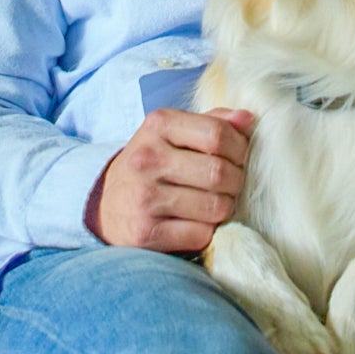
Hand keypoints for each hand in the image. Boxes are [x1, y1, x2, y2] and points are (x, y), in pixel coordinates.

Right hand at [87, 107, 254, 250]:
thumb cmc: (154, 164)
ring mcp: (144, 197)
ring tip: (214, 202)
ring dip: (224, 208)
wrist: (106, 204)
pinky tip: (196, 222)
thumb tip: (248, 119)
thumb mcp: (176, 133)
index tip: (239, 157)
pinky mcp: (144, 232)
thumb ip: (214, 122)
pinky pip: (201, 234)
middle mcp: (147, 159)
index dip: (240, 148)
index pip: (217, 134)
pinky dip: (207, 231)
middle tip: (231, 184)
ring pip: (215, 206)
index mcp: (158, 125)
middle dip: (236, 181)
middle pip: (220, 173)